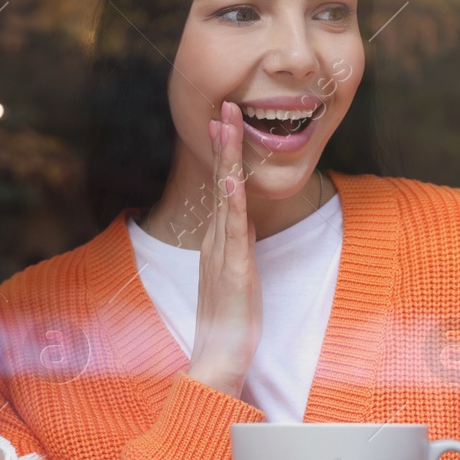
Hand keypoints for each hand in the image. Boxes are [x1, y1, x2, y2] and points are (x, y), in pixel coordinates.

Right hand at [186, 101, 261, 398]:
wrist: (219, 355)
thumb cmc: (230, 318)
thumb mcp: (237, 273)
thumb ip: (237, 246)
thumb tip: (244, 222)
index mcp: (217, 239)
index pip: (223, 187)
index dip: (225, 152)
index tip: (225, 120)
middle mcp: (215, 239)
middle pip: (221, 181)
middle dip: (225, 141)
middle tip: (226, 105)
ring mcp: (222, 251)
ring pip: (226, 195)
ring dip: (227, 157)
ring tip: (227, 125)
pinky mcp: (233, 268)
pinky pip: (233, 229)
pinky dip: (231, 201)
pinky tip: (230, 178)